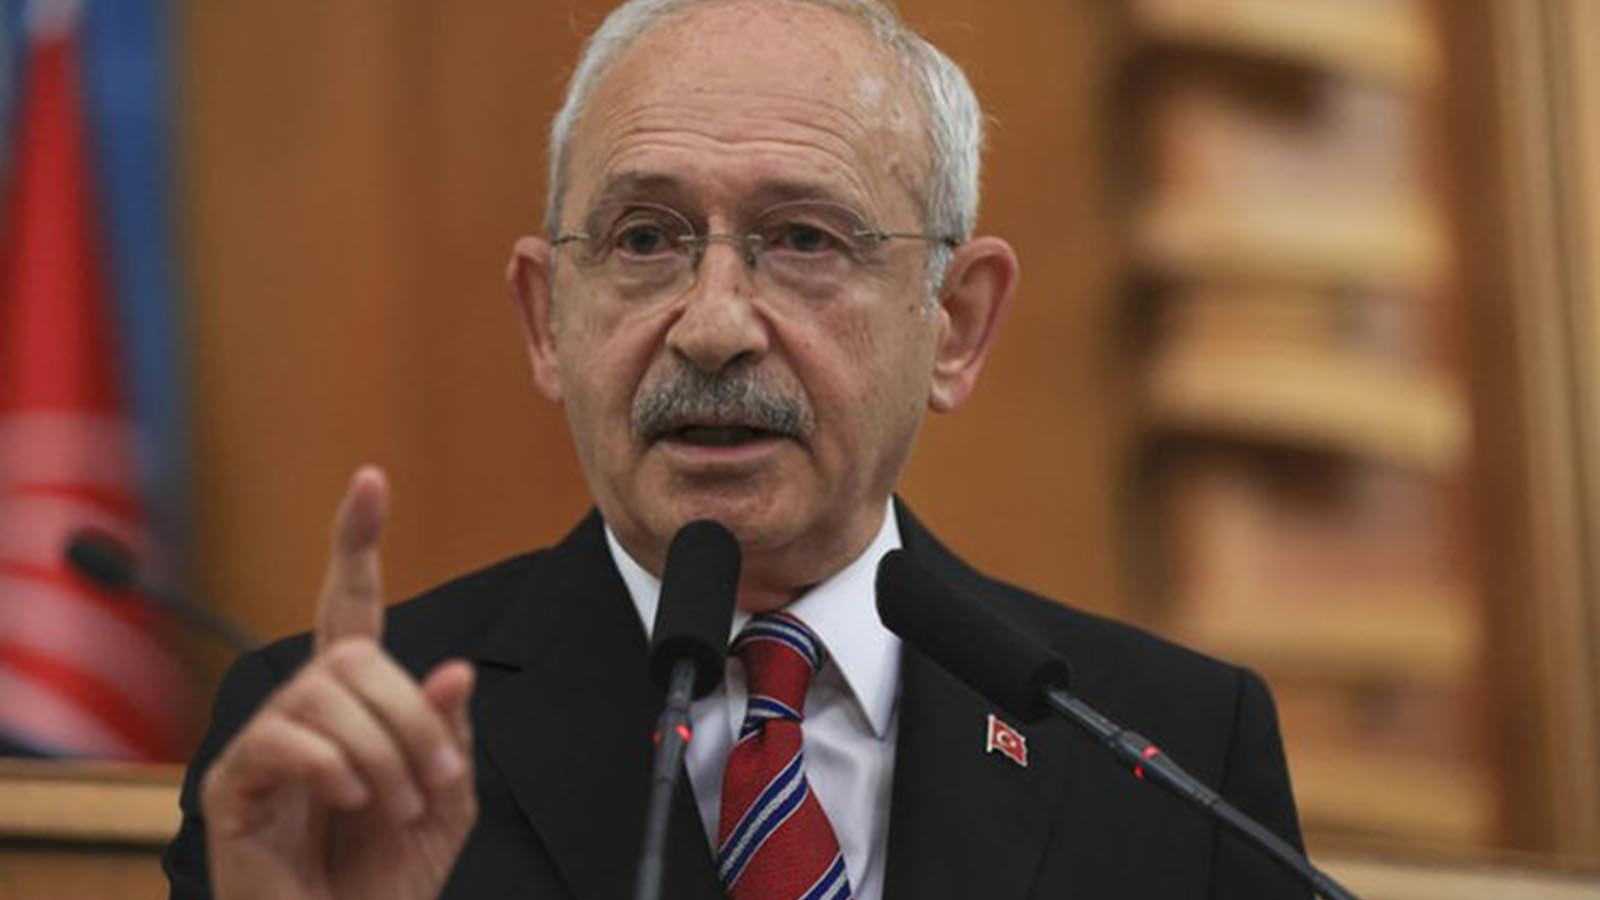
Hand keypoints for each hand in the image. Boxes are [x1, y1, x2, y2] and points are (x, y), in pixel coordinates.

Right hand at [201, 467, 476, 899]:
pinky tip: (348, 800)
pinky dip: (332, 768)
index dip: (357, 543)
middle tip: (436, 780)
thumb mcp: (443, 801)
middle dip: (411, 712)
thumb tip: (453, 670)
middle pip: (357, 656)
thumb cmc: (387, 877)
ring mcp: (265, 744)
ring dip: (383, 752)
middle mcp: (304, 709)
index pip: (352, 608)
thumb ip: (448, 735)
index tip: (370, 480)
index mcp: (356, 705)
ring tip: (395, 805)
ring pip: (326, 694)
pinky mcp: (235, 785)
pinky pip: (284, 741)